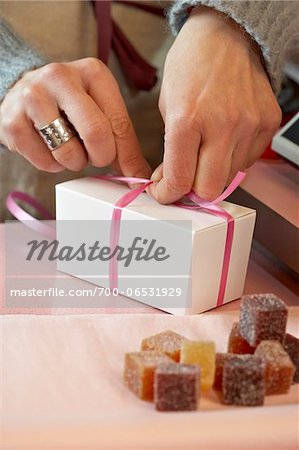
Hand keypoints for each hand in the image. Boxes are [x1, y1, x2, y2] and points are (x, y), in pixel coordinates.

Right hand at [0, 58, 149, 176]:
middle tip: (96, 157)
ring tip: (70, 147)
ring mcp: (33, 98)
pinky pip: (46, 162)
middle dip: (101, 157)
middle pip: (96, 134)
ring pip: (69, 153)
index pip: (119, 122)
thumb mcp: (99, 107)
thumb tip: (138, 173)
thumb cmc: (70, 103)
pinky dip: (53, 165)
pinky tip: (50, 147)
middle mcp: (61, 78)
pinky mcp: (13, 122)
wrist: (23, 91)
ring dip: (75, 162)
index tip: (134, 174)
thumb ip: (120, 137)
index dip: (128, 155)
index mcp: (92, 72)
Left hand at [149, 7, 281, 202]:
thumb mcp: (167, 106)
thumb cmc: (192, 65)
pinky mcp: (267, 124)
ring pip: (230, 177)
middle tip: (185, 178)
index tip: (165, 193)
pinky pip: (247, 160)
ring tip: (206, 149)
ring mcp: (249, 125)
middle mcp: (222, 125)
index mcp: (188, 120)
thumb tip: (170, 182)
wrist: (227, 35)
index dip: (168, 194)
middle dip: (193, 190)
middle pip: (210, 189)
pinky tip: (224, 139)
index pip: (180, 180)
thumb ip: (168, 149)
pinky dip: (232, 158)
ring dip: (213, 172)